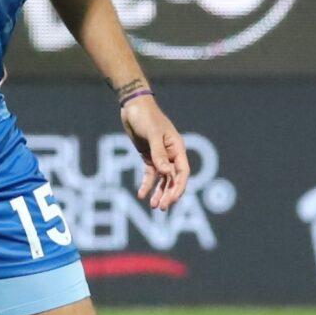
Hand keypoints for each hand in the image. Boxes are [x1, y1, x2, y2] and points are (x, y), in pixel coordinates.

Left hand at [120, 94, 188, 210]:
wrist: (133, 106)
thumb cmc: (146, 117)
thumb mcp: (153, 135)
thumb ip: (159, 154)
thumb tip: (166, 173)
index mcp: (177, 148)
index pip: (182, 173)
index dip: (178, 187)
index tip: (170, 200)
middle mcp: (171, 154)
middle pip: (174, 179)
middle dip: (169, 194)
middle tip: (161, 208)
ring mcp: (160, 156)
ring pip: (163, 179)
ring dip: (159, 192)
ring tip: (154, 206)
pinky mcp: (148, 156)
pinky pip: (150, 174)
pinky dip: (147, 184)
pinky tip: (142, 195)